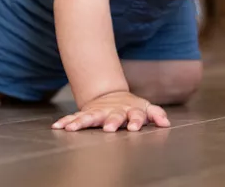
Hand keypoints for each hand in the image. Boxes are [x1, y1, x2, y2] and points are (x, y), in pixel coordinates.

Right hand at [52, 91, 170, 131]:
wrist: (110, 95)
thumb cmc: (130, 106)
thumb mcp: (145, 107)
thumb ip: (156, 114)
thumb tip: (165, 122)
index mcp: (130, 109)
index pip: (136, 114)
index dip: (135, 120)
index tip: (134, 128)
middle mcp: (114, 110)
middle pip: (113, 116)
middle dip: (111, 122)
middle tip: (109, 128)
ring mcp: (99, 111)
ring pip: (91, 116)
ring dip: (83, 122)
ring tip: (73, 128)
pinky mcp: (86, 113)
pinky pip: (75, 118)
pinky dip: (67, 121)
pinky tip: (58, 126)